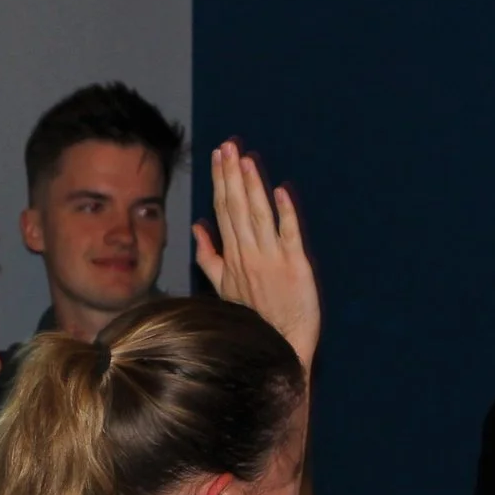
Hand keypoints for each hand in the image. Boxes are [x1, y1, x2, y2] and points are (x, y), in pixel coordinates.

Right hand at [192, 141, 319, 365]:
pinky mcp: (296, 267)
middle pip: (237, 207)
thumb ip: (209, 255)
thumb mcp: (223, 287)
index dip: (222, 180)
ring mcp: (272, 260)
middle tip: (228, 146)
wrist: (279, 347)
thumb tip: (197, 227)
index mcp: (232, 257)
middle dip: (232, 174)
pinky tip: (280, 191)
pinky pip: (289, 235)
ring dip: (252, 186)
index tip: (219, 155)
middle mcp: (249, 255)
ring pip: (258, 215)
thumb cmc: (253, 320)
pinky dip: (285, 213)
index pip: (224, 210)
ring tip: (246, 159)